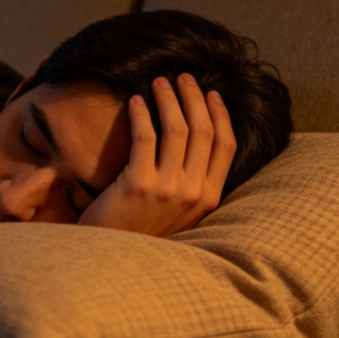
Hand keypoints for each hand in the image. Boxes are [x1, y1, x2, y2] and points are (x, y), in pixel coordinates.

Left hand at [77, 73, 235, 236]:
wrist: (112, 259)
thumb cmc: (141, 232)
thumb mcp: (179, 213)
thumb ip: (191, 184)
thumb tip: (193, 141)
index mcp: (209, 197)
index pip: (226, 145)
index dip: (220, 114)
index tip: (210, 94)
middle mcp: (194, 192)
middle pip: (204, 130)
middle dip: (194, 97)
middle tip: (182, 77)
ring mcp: (168, 189)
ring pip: (177, 129)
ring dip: (168, 98)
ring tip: (158, 82)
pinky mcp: (139, 184)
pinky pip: (145, 137)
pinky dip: (142, 113)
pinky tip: (135, 101)